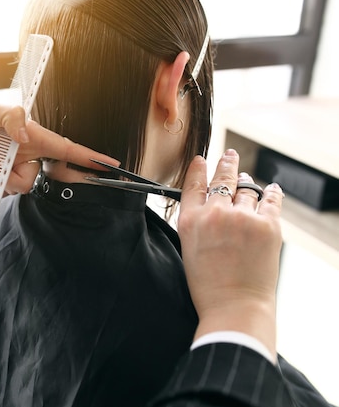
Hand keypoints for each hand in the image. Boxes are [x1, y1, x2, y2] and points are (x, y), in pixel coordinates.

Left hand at [0, 97, 119, 193]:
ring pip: (20, 185)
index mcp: (32, 133)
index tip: (109, 165)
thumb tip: (26, 135)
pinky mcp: (5, 170)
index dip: (89, 157)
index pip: (66, 147)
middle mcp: (28, 148)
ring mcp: (17, 161)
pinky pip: (6, 188)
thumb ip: (10, 117)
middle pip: (37, 176)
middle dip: (13, 177)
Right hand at [177, 149, 283, 358]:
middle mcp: (215, 214)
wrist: (234, 306)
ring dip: (247, 184)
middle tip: (229, 155)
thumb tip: (210, 201)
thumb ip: (195, 222)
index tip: (201, 160)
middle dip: (226, 164)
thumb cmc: (208, 285)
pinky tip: (271, 188)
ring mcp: (243, 218)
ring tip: (247, 181)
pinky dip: (271, 192)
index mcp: (190, 221)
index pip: (193, 184)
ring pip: (247, 189)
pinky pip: (271, 198)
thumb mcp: (188, 248)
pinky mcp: (268, 225)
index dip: (198, 169)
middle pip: (222, 178)